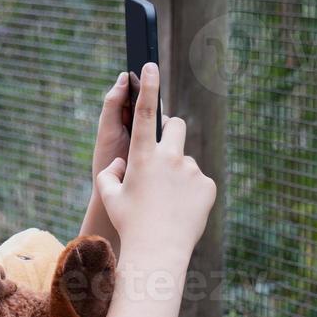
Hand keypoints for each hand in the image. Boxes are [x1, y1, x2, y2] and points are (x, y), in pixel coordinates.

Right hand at [94, 62, 215, 259]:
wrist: (158, 251)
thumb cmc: (129, 223)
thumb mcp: (109, 197)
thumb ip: (109, 174)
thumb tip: (118, 164)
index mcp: (142, 156)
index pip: (147, 112)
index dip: (149, 86)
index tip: (152, 65)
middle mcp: (169, 157)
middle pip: (176, 126)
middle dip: (171, 133)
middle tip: (162, 157)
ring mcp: (191, 170)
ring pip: (186, 160)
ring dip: (178, 172)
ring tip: (169, 202)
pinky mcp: (208, 185)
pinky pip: (199, 180)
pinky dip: (191, 191)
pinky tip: (182, 210)